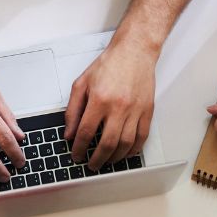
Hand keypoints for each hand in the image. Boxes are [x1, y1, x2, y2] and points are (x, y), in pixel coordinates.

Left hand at [65, 38, 156, 169]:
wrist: (135, 51)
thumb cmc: (109, 65)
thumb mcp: (81, 83)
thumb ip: (73, 109)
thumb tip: (69, 132)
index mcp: (99, 99)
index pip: (86, 132)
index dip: (79, 148)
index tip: (76, 155)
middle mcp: (118, 107)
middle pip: (107, 143)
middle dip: (97, 159)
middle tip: (91, 164)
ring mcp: (135, 110)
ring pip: (125, 144)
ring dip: (115, 158)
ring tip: (106, 162)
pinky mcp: (147, 111)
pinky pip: (142, 137)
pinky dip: (134, 149)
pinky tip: (126, 154)